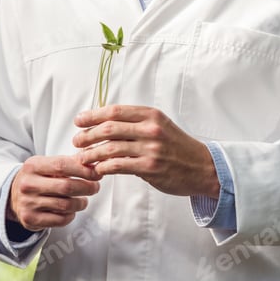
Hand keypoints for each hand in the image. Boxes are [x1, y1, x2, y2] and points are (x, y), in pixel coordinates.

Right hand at [8, 154, 101, 231]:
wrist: (13, 195)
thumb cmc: (38, 177)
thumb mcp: (48, 164)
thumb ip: (70, 161)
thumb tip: (92, 158)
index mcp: (33, 165)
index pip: (62, 165)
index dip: (83, 170)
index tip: (96, 173)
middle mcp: (28, 184)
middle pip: (66, 187)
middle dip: (86, 187)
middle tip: (95, 187)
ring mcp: (28, 203)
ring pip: (65, 205)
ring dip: (81, 203)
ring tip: (84, 200)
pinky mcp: (30, 220)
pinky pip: (59, 220)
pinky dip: (71, 215)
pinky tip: (72, 210)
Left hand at [73, 105, 219, 197]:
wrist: (202, 167)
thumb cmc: (178, 147)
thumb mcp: (160, 126)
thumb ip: (137, 123)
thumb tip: (106, 123)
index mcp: (151, 115)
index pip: (115, 111)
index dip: (93, 115)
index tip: (79, 120)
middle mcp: (150, 129)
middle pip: (109, 128)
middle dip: (88, 134)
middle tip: (76, 141)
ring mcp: (150, 148)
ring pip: (111, 148)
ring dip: (91, 153)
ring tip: (82, 158)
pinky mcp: (150, 167)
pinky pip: (119, 165)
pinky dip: (104, 167)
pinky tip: (97, 169)